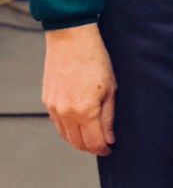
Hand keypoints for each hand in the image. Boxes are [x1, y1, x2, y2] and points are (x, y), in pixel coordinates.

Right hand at [43, 23, 116, 155]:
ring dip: (78, 140)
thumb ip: (108, 116)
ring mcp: (54, 108)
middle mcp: (66, 113)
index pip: (93, 142)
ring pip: (65, 136)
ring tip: (91, 135)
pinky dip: (67, 128)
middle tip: (102, 143)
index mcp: (85, 111)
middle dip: (91, 147)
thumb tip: (109, 138)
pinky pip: (57, 123)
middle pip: (78, 143)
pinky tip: (77, 123)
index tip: (110, 148)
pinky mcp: (47, 101)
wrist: (71, 38)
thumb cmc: (94, 58)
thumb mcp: (110, 87)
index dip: (103, 149)